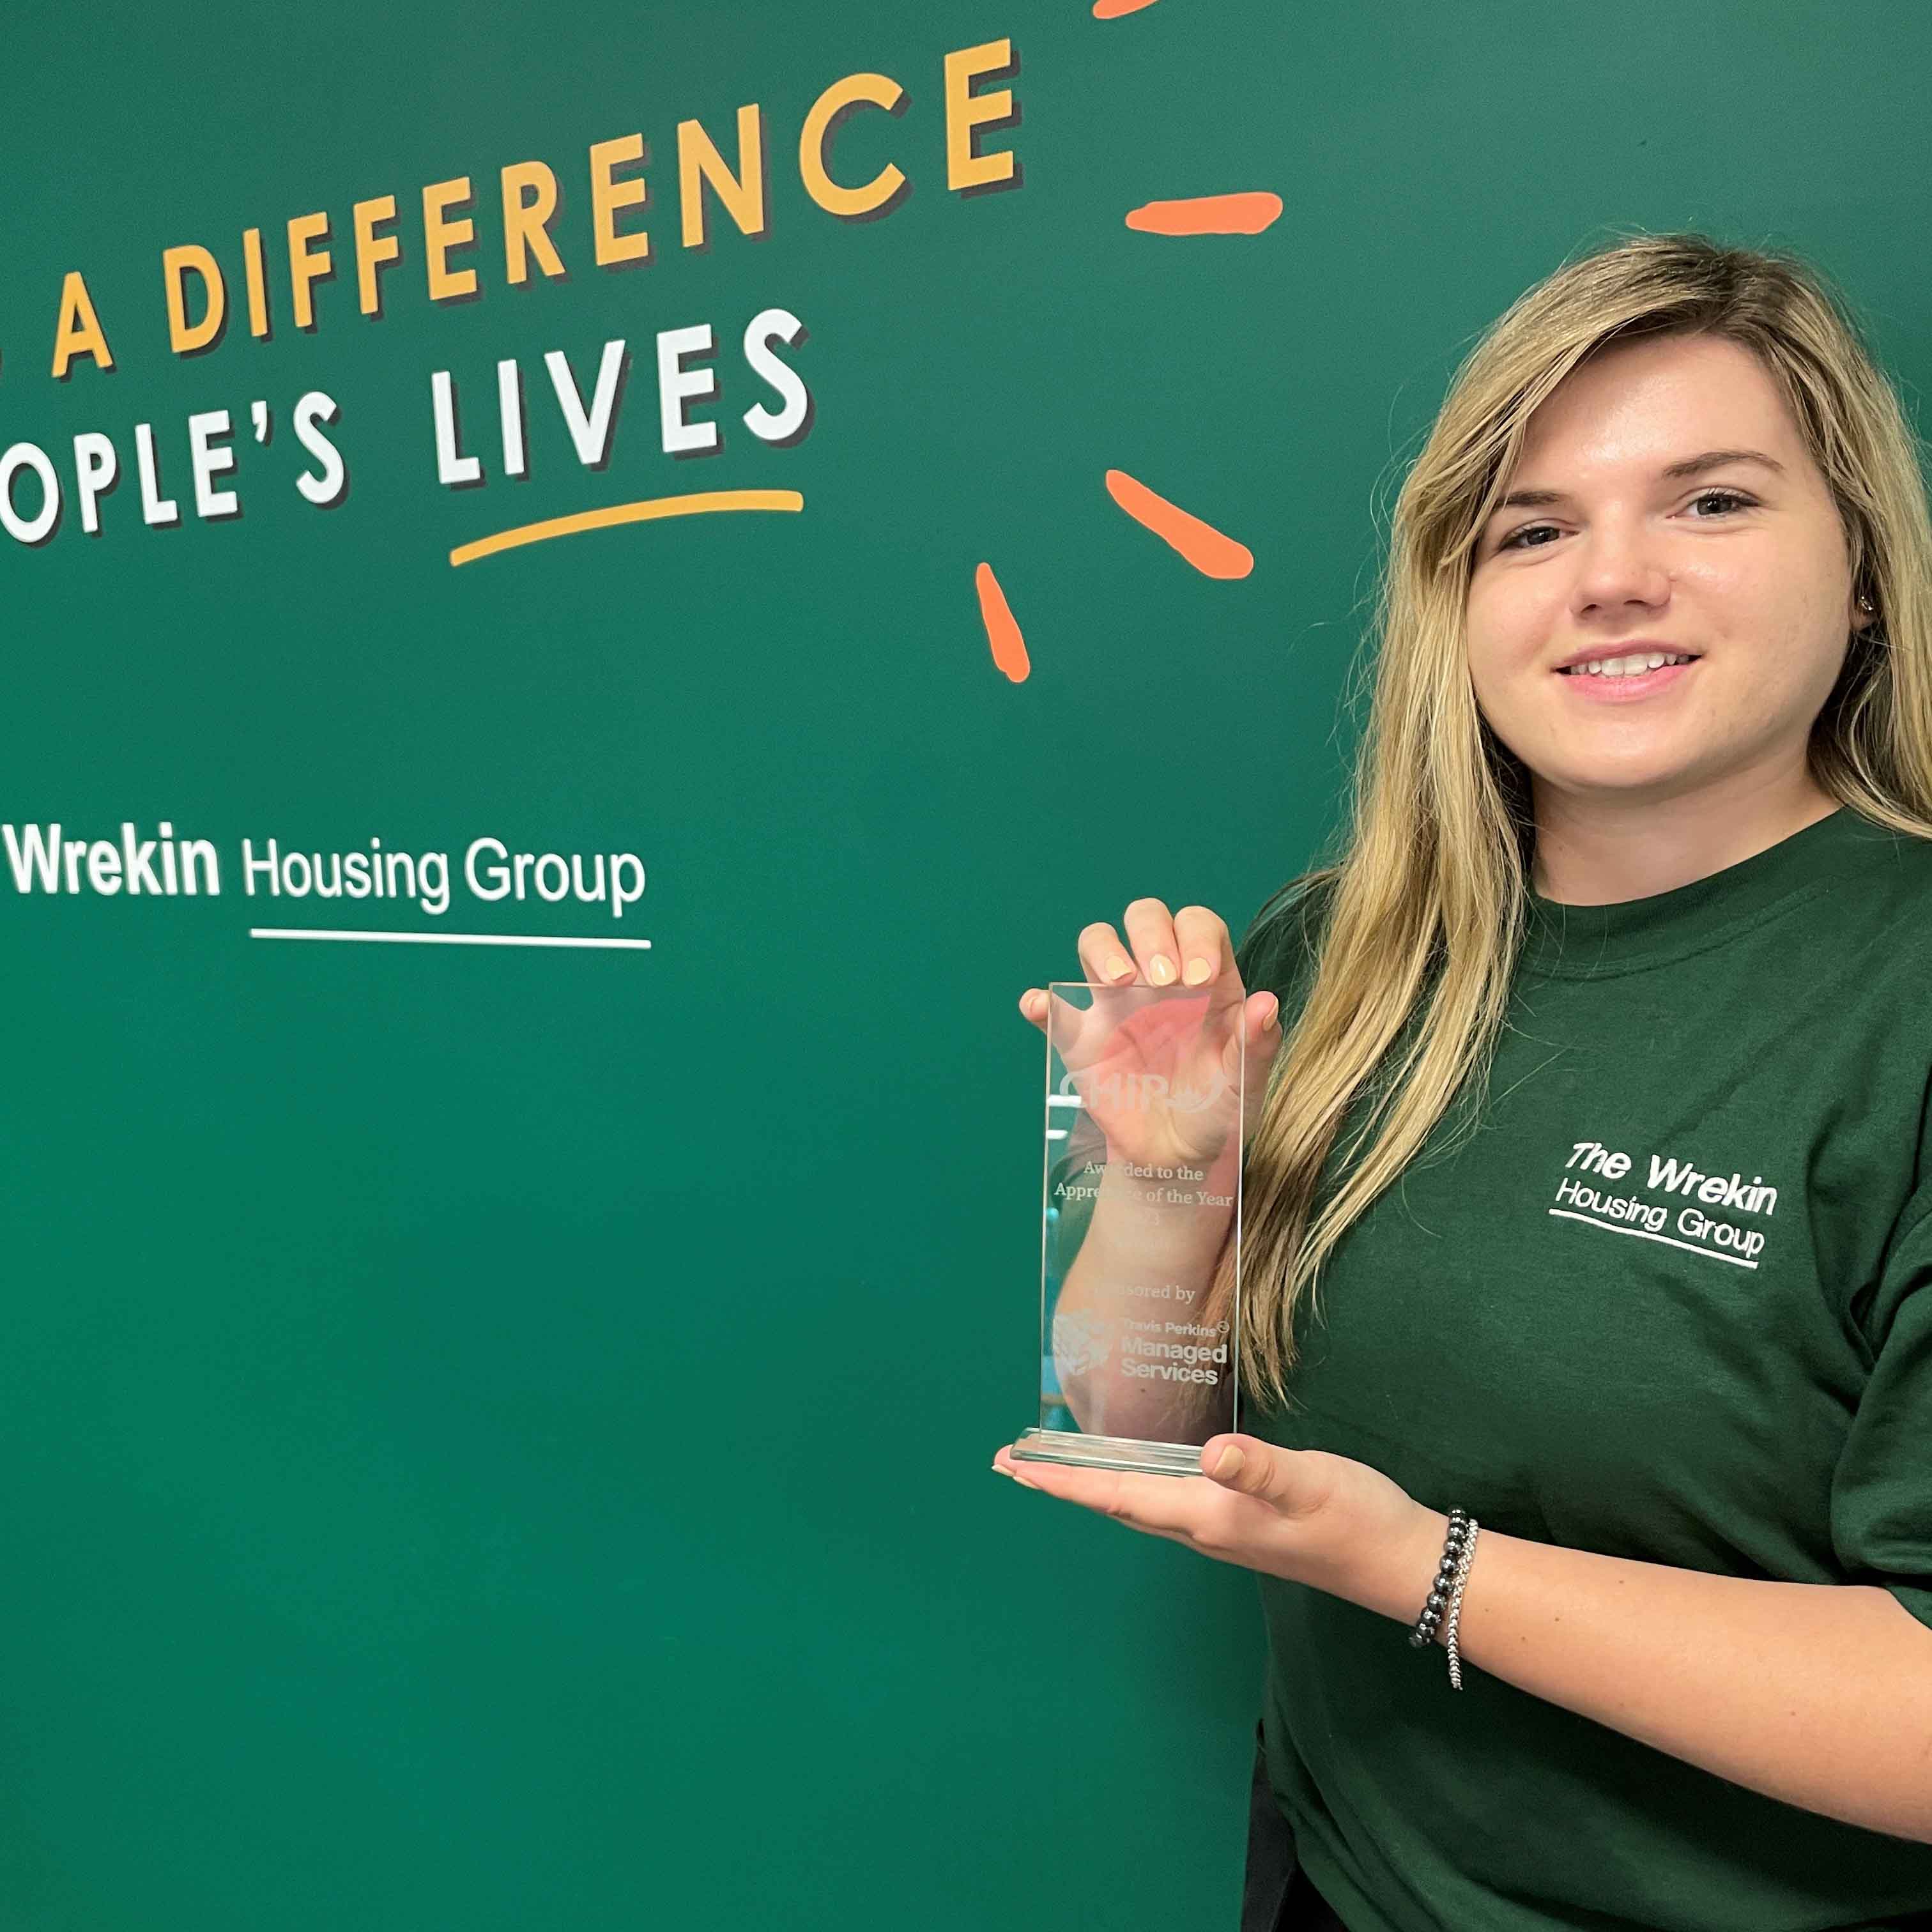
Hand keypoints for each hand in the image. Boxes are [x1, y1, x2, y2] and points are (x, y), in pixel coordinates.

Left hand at [989, 1432, 1442, 1621]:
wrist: (1397, 1562)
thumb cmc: (1355, 1517)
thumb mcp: (1311, 1482)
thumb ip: (1261, 1469)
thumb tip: (1213, 1455)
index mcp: (1208, 1516)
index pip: (1119, 1496)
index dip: (1066, 1482)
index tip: (1017, 1469)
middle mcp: (1202, 1530)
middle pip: (1116, 1504)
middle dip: (1063, 1485)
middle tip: (1012, 1464)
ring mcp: (1219, 1532)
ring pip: (1137, 1507)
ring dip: (1092, 1487)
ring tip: (1055, 1468)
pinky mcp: (1238, 1527)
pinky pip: (1164, 1506)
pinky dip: (1132, 1487)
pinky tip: (1134, 1473)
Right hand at [1016, 898, 1282, 1170]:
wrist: (1177, 1159)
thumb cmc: (1218, 1111)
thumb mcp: (1246, 1084)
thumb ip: (1257, 1044)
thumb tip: (1266, 1002)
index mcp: (1207, 981)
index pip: (1199, 926)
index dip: (1197, 938)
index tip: (1200, 979)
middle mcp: (1159, 980)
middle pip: (1146, 918)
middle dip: (1151, 934)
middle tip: (1162, 982)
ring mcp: (1117, 1004)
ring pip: (1097, 943)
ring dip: (1104, 949)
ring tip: (1119, 982)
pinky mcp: (1082, 1038)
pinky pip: (1052, 1011)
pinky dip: (1041, 1003)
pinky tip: (1040, 1006)